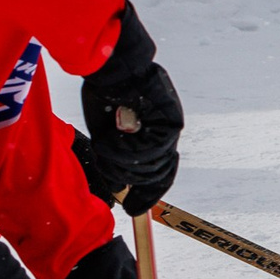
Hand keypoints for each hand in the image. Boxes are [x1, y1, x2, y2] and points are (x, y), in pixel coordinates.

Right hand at [77, 3, 182, 214]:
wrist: (114, 69)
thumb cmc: (108, 96)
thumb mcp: (108, 135)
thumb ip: (118, 160)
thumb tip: (120, 188)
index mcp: (153, 138)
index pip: (159, 175)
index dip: (148, 195)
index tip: (134, 210)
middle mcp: (166, 136)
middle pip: (155, 176)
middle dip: (129, 178)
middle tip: (109, 164)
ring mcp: (171, 130)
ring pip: (149, 166)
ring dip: (120, 160)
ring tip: (106, 139)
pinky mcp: (172, 123)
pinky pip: (148, 151)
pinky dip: (124, 149)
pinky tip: (113, 133)